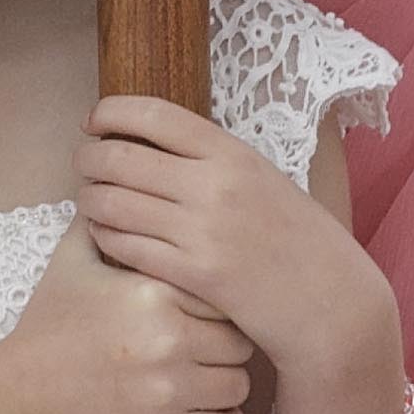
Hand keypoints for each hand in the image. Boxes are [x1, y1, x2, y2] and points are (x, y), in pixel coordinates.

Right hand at [0, 220, 254, 413]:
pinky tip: (201, 413)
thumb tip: (121, 185)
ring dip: (226, 387)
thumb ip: (105, 222)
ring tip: (203, 383)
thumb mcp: (70, 263)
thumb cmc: (46, 327)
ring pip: (239, 387)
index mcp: (154, 291)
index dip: (219, 304)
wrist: (15, 396)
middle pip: (240, 342)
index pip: (224, 293)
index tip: (205, 314)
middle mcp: (169, 338)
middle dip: (228, 348)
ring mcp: (170, 390)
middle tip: (207, 352)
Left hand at [75, 95, 395, 388]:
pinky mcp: (193, 274)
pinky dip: (105, 237)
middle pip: (121, 156)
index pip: (154, 114)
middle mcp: (214, 184)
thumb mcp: (264, 181)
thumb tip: (157, 144)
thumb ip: (215, 162)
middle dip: (88, 156)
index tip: (94, 121)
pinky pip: (125, 246)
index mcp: (233, 153)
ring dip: (90, 198)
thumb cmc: (297, 241)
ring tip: (90, 200)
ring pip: (113, 202)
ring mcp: (202, 230)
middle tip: (83, 162)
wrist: (330, 301)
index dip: (111, 112)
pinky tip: (105, 236)